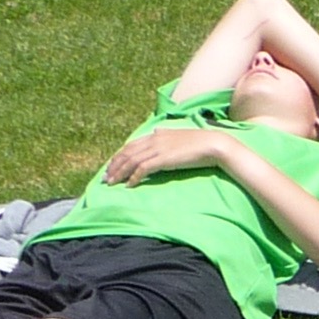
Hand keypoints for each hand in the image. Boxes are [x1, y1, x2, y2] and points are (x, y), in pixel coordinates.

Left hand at [103, 124, 234, 184]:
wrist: (213, 145)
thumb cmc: (199, 142)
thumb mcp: (178, 135)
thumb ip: (165, 135)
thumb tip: (156, 133)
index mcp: (156, 135)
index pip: (131, 145)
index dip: (119, 156)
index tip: (111, 166)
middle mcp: (154, 140)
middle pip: (127, 153)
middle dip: (114, 166)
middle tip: (105, 178)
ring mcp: (158, 149)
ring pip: (132, 161)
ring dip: (120, 173)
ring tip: (112, 183)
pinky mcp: (164, 159)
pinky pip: (143, 169)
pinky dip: (134, 177)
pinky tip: (129, 185)